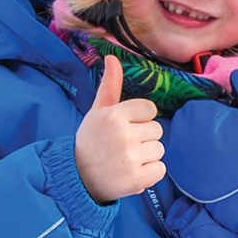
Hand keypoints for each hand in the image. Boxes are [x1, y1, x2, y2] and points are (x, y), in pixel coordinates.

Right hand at [76, 55, 163, 203]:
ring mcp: (131, 158)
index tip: (125, 127)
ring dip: (146, 156)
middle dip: (143, 138)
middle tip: (122, 146)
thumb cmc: (91, 141)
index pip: (150, 109)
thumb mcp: (98, 111)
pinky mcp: (137, 180)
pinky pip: (160, 169)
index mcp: (114, 115)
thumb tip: (112, 57)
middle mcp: (123, 135)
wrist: (77, 177)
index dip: (140, 119)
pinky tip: (131, 172)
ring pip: (159, 149)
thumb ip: (110, 85)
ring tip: (126, 159)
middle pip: (157, 130)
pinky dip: (149, 173)